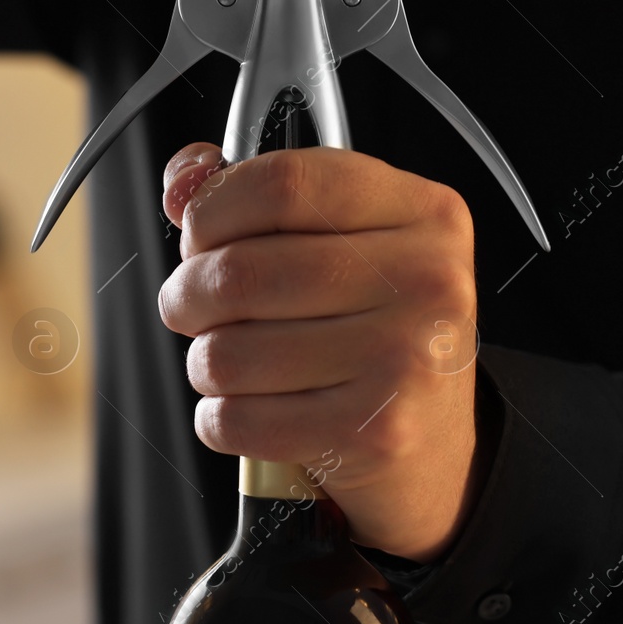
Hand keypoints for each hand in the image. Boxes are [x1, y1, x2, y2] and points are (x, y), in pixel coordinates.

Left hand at [160, 142, 487, 563]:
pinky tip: (249, 408)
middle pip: (240, 272)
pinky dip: (220, 419)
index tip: (200, 235)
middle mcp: (426, 279)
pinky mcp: (377, 433)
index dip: (213, 209)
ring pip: (227, 353)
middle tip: (193, 306)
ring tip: (233, 361)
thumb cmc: (377, 328)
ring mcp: (407, 359)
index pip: (283, 183)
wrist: (436, 440)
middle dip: (188, 295)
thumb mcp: (342, 238)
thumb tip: (185, 183)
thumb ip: (255, 192)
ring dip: (205, 362)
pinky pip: (239, 420)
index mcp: (422, 212)